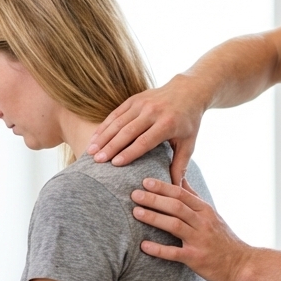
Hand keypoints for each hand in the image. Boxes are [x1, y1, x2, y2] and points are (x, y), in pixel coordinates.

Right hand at [88, 75, 210, 184]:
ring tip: (90, 151)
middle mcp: (153, 112)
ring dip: (103, 137)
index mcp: (167, 124)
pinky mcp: (134, 99)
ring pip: (118, 122)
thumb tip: (176, 189)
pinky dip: (104, 126)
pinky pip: (115, 114)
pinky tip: (94, 138)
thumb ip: (180, 165)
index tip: (115, 164)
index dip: (129, 152)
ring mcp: (141, 104)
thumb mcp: (189, 143)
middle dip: (110, 146)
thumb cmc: (188, 122)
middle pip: (127, 132)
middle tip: (97, 161)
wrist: (188, 91)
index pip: (144, 141)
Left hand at [131, 179, 250, 280]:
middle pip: (176, 207)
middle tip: (134, 194)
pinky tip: (144, 246)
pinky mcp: (196, 258)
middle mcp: (203, 223)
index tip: (145, 181)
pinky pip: (175, 253)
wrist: (241, 264)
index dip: (163, 187)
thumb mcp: (212, 215)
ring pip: (175, 225)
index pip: (182, 194)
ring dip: (154, 218)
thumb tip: (180, 179)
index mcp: (205, 210)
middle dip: (154, 199)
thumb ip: (194, 198)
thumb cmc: (223, 239)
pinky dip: (158, 249)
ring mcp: (200, 240)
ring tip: (136, 213)